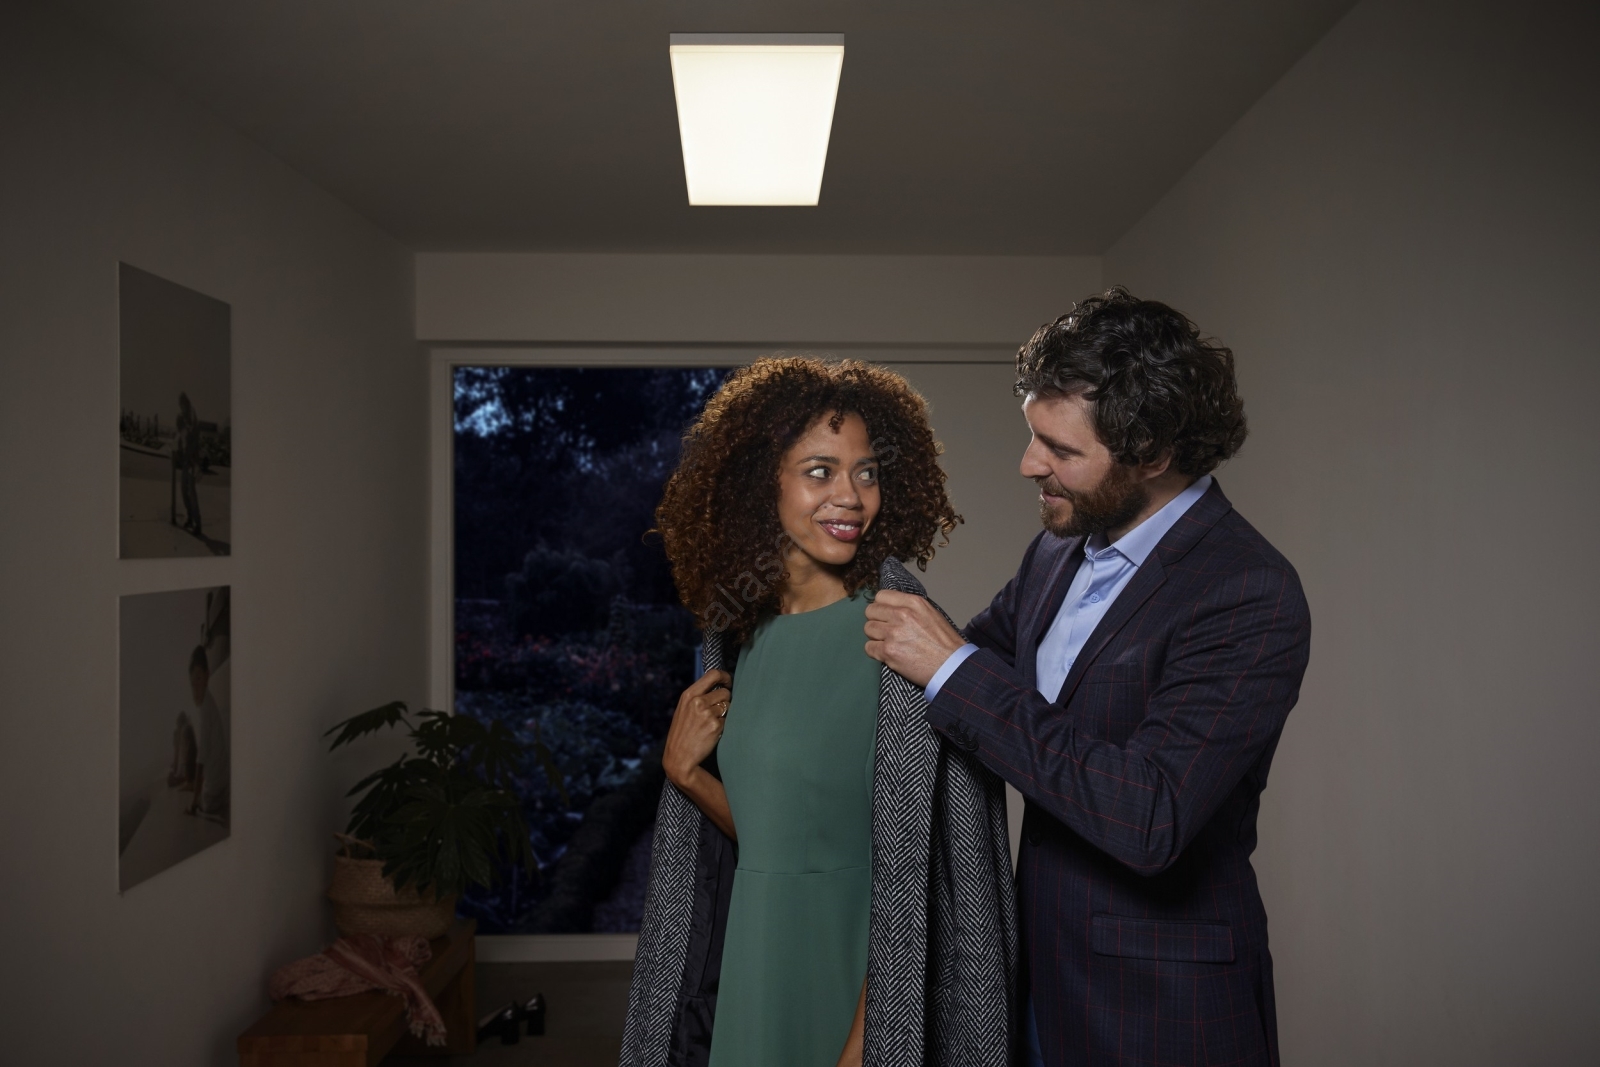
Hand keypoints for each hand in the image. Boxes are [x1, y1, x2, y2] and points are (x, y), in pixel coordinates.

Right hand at [662, 669, 732, 787]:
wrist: (679, 757)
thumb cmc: (682, 733)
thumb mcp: (684, 709)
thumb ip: (698, 696)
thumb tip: (720, 685)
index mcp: (689, 695)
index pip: (713, 674)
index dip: (725, 676)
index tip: (729, 682)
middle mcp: (698, 702)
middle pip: (725, 692)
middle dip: (725, 701)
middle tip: (717, 712)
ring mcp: (707, 714)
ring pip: (728, 706)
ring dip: (724, 714)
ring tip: (711, 724)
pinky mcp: (716, 726)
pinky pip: (728, 720)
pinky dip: (724, 726)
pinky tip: (712, 733)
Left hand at [864, 589, 966, 687]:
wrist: (952, 666)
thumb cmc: (946, 643)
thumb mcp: (931, 614)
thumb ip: (911, 608)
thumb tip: (893, 608)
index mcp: (913, 603)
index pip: (881, 596)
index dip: (882, 606)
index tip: (886, 615)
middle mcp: (901, 614)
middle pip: (871, 611)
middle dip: (877, 621)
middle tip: (886, 631)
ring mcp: (893, 633)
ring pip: (868, 629)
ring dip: (876, 637)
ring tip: (889, 643)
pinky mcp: (888, 651)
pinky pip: (869, 648)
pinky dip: (876, 652)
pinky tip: (888, 654)